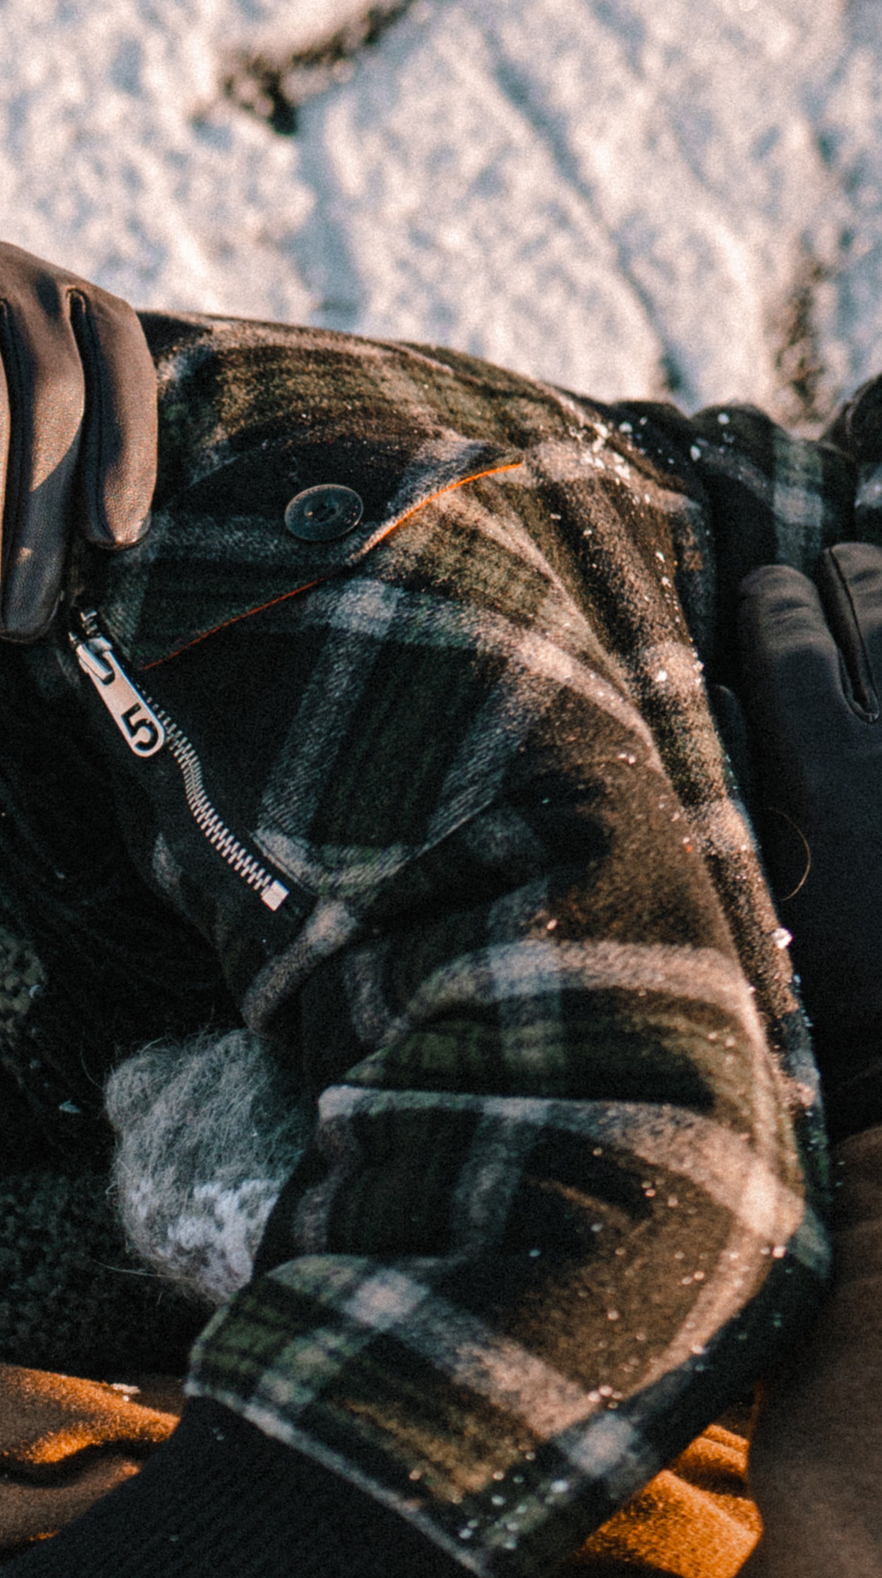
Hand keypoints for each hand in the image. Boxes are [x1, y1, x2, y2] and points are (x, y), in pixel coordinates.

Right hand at [736, 543, 881, 1138]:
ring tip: (879, 578)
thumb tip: (713, 712)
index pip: (789, 644)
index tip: (760, 586)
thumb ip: (735, 815)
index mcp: (826, 780)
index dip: (771, 601)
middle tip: (828, 564)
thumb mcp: (759, 919)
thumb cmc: (839, 1013)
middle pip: (874, 610)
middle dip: (845, 576)